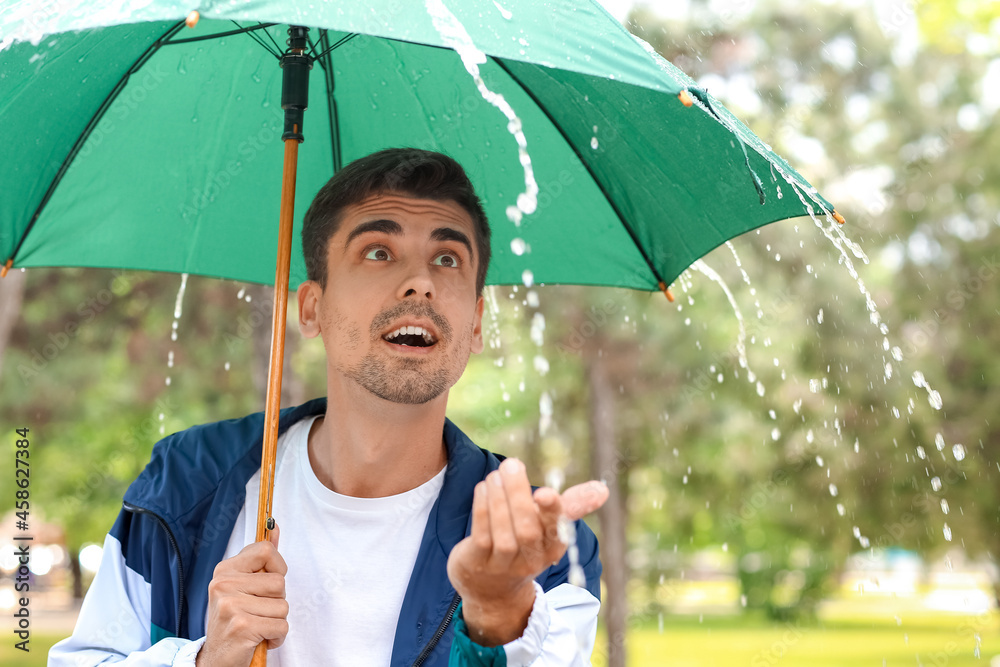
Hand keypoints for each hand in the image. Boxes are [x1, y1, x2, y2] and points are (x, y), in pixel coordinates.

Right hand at [196, 525, 287, 666]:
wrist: (216, 658)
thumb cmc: (235, 619)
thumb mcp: (243, 585)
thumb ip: (261, 558)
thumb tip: (273, 527)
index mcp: (225, 570)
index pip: (265, 551)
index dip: (277, 568)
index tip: (266, 584)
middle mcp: (223, 585)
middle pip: (279, 582)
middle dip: (277, 601)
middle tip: (257, 611)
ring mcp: (231, 605)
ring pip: (283, 606)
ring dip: (276, 620)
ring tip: (257, 625)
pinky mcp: (241, 626)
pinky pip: (281, 626)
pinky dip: (276, 636)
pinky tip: (259, 638)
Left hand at [446, 458, 608, 646]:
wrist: (494, 588)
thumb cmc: (526, 545)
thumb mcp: (551, 528)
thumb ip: (573, 505)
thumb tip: (603, 490)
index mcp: (553, 547)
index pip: (557, 531)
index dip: (551, 512)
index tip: (544, 492)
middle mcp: (531, 560)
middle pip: (527, 530)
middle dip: (518, 495)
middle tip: (512, 464)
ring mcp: (503, 564)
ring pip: (503, 533)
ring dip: (498, 498)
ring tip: (496, 474)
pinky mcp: (478, 563)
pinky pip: (481, 535)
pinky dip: (482, 508)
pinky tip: (484, 488)